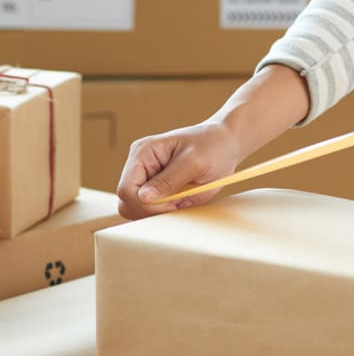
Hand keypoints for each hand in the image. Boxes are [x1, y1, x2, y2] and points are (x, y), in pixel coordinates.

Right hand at [116, 63, 310, 219]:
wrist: (225, 144)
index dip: (145, 204)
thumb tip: (143, 197)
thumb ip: (169, 180)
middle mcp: (140, 166)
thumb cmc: (213, 146)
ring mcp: (147, 178)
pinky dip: (166, 212)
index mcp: (143, 153)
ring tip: (182, 199)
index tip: (173, 203)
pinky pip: (152, 210)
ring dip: (159, 211)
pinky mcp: (157, 189)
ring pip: (136, 209)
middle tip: (180, 202)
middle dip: (152, 210)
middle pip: (127, 202)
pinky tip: (182, 201)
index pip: (126, 189)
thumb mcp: (194, 162)